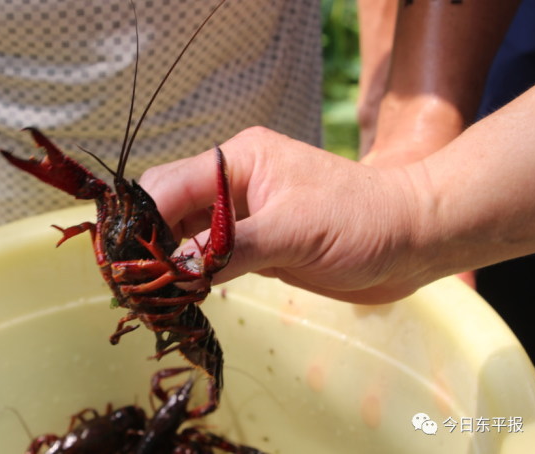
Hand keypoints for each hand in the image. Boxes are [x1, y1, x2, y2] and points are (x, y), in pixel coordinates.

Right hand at [140, 127, 425, 303]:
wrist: (410, 240)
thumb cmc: (360, 223)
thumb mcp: (293, 232)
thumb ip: (229, 249)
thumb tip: (172, 269)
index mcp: (239, 161)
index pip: (171, 184)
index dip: (142, 220)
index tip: (123, 260)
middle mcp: (233, 182)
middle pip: (169, 206)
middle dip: (148, 240)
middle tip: (132, 283)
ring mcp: (242, 213)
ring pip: (185, 232)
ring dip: (167, 260)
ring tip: (150, 293)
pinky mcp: (253, 242)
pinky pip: (208, 254)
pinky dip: (192, 272)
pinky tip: (181, 292)